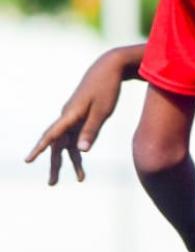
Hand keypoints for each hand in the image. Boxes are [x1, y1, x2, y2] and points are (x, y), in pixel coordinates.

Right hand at [25, 48, 131, 183]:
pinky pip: (76, 136)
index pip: (52, 135)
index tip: (28, 160)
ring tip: (81, 179)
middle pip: (57, 144)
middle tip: (52, 184)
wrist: (110, 68)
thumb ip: (92, 130)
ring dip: (72, 160)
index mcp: (70, 114)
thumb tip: (81, 151)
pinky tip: (82, 158)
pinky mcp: (81, 115)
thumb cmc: (107, 88)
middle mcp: (68, 117)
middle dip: (55, 164)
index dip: (39, 148)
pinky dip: (79, 147)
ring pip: (68, 142)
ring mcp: (74, 116)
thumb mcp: (102, 110)